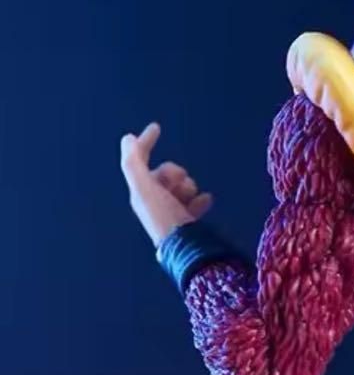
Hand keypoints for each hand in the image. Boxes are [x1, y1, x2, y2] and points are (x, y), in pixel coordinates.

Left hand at [119, 122, 212, 247]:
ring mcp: (170, 211)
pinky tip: (204, 201)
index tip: (156, 127)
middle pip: (166, 173)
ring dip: (188, 186)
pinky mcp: (187, 221)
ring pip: (182, 185)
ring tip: (190, 196)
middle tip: (178, 183)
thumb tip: (127, 138)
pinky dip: (200, 199)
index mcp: (140, 192)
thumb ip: (134, 163)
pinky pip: (195, 201)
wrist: (185, 247)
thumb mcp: (145, 187)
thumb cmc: (163, 216)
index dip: (145, 142)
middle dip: (175, 173)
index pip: (139, 160)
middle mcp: (153, 201)